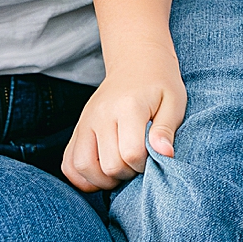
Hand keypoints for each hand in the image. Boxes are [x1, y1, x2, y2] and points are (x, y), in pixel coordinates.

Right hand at [63, 47, 185, 191]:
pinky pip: (68, 163)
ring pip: (82, 167)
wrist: (137, 61)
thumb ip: (166, 130)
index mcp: (128, 106)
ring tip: (120, 171)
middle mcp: (101, 114)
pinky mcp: (77, 128)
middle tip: (138, 163)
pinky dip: (81, 177)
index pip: (131, 154)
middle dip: (127, 174)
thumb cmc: (160, 84)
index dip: (144, 165)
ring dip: (102, 180)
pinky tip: (100, 173)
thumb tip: (165, 155)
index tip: (152, 156)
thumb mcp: (174, 102)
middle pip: (108, 165)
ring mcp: (85, 121)